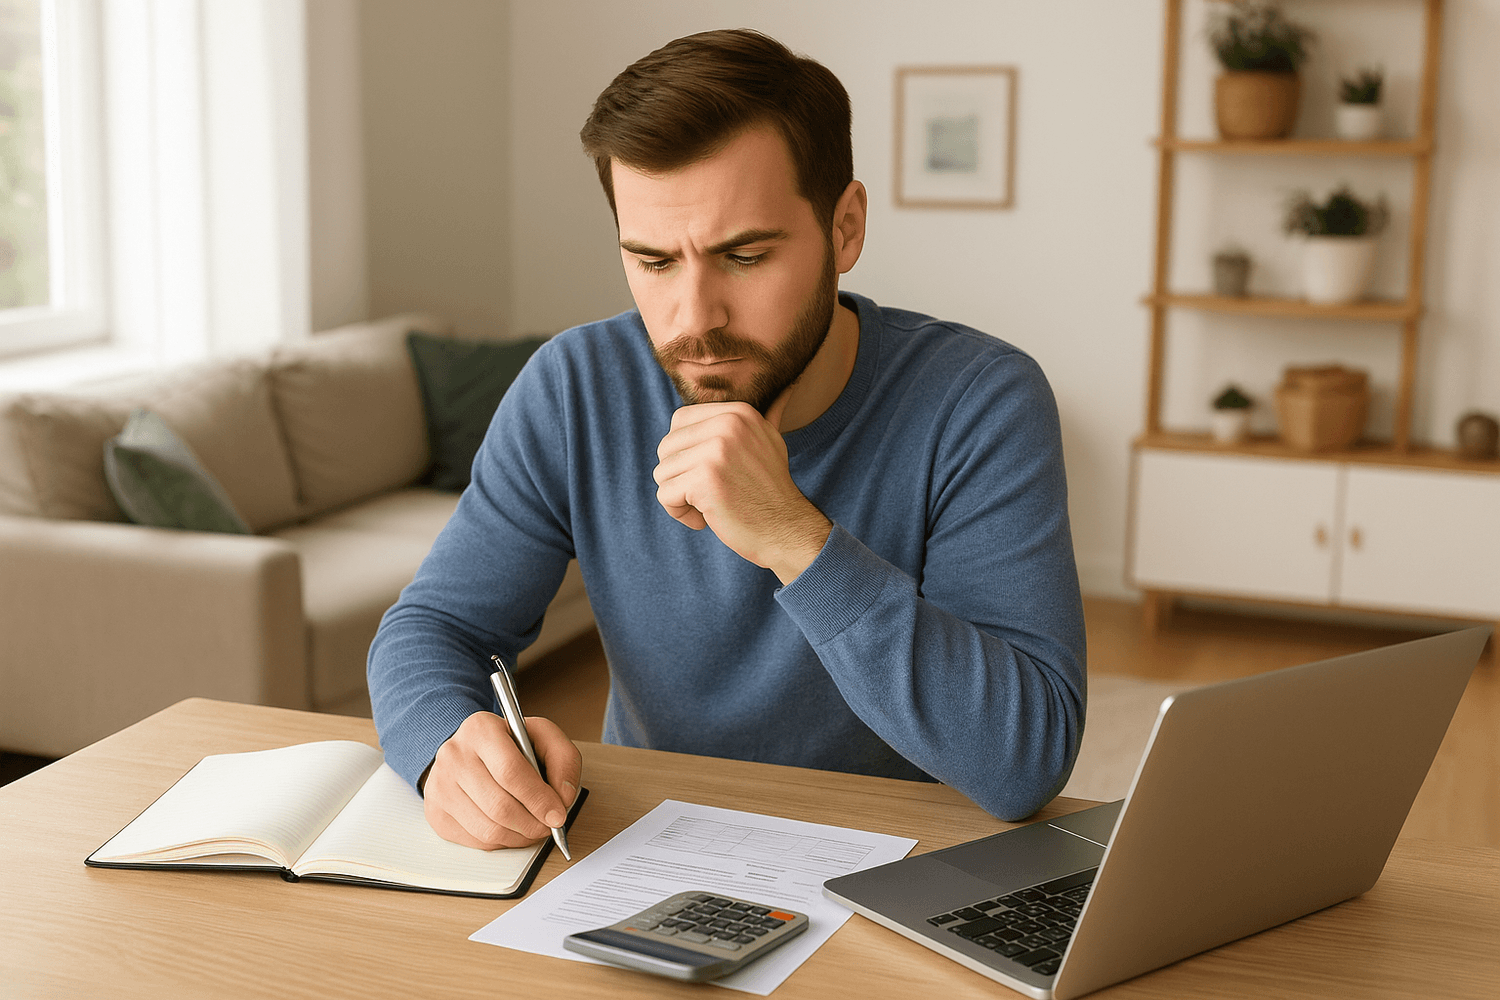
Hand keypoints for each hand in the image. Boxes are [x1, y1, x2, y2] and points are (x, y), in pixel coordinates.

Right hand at [422, 711, 580, 849]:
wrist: (469, 749)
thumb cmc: (508, 744)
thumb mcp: (542, 736)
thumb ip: (563, 760)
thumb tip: (564, 798)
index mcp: (481, 729)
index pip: (510, 772)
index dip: (538, 799)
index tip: (557, 815)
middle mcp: (454, 756)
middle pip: (499, 806)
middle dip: (532, 824)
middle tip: (549, 826)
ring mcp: (440, 786)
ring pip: (488, 829)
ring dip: (520, 836)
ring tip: (534, 827)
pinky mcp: (436, 812)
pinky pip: (475, 841)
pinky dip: (501, 842)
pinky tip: (511, 828)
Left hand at [653, 389, 831, 583]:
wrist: (786, 531)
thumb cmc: (771, 491)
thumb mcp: (772, 443)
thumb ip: (768, 414)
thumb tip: (791, 383)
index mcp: (738, 412)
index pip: (679, 422)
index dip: (685, 453)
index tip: (712, 473)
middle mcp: (728, 425)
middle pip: (666, 447)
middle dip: (679, 476)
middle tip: (709, 493)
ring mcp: (716, 450)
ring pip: (662, 472)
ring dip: (679, 497)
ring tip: (709, 506)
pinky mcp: (705, 479)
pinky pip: (665, 495)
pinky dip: (679, 513)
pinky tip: (705, 520)